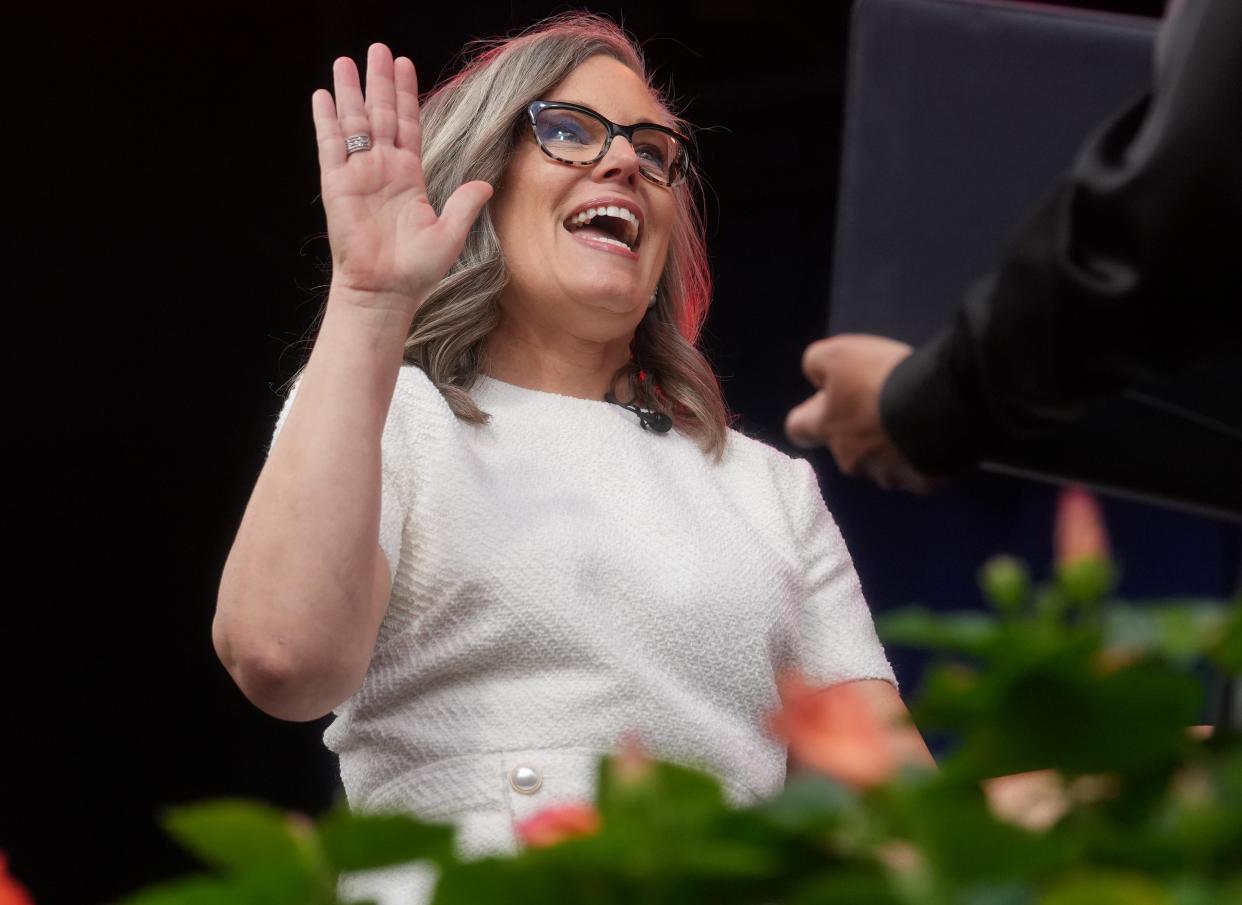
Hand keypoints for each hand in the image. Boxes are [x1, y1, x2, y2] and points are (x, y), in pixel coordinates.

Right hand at [311, 44, 492, 316]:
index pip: (408, 125)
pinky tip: (323, 95)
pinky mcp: (337, 185)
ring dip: (350, 92)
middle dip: (379, 82)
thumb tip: (485, 184)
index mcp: (409, 176)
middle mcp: (383, 169)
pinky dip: (326, 121)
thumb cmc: (415, 270)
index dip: (406, 95)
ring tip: (346, 60)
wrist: (384, 291)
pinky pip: (330, 146)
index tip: (404, 65)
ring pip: (354, 123)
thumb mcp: (449, 234)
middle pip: (380, 114)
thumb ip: (464, 205)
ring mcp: (358, 175)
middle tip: (378, 48)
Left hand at [785, 334, 940, 492]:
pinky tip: (936, 436)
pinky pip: (917, 471)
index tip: (824, 405)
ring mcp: (886, 475)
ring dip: (890, 445)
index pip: (797, 430)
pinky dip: (922, 457)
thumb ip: (815, 364)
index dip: (808, 416)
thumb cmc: (881, 379)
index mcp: (826, 428)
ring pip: (881, 462)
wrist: (939, 407)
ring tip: (913, 419)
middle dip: (858, 430)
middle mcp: (850, 459)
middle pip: (845, 446)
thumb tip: (815, 379)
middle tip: (882, 403)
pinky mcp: (921, 483)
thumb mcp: (838, 353)